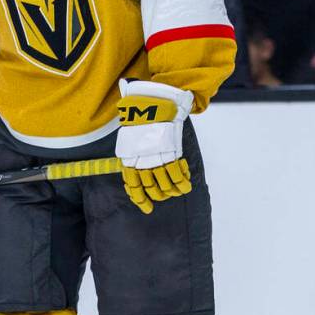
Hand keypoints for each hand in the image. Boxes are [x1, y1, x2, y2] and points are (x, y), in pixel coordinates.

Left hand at [114, 79, 193, 214]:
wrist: (151, 106)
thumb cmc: (140, 122)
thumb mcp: (130, 140)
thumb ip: (133, 156)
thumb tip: (135, 172)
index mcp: (129, 159)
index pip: (132, 186)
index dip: (140, 199)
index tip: (147, 208)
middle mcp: (141, 162)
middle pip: (150, 189)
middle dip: (159, 196)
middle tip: (165, 195)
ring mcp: (155, 159)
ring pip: (165, 186)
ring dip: (172, 190)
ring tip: (176, 189)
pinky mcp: (169, 154)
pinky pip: (177, 176)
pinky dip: (183, 182)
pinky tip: (185, 183)